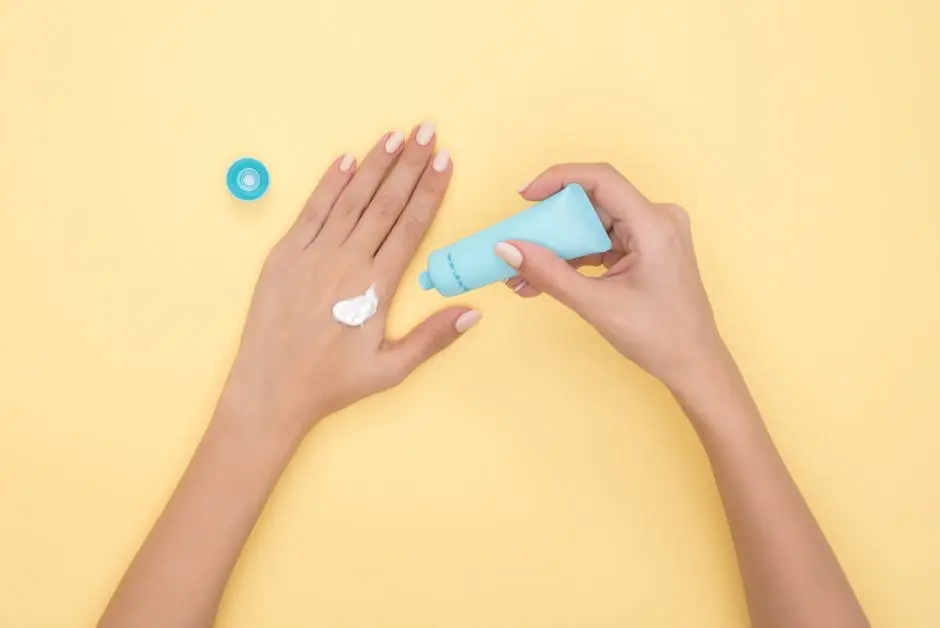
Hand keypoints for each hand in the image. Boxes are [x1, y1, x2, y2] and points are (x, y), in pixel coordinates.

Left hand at [221, 125, 480, 439]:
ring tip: (395, 136)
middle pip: (384, 203)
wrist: (270, 389)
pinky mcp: (284, 255)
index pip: (410, 226)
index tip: (445, 161)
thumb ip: (433, 338)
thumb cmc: (332, 383)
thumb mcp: (390, 369)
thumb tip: (474, 312)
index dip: (430, 191)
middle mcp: (346, 262)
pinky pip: (311, 211)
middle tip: (427, 131)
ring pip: (350, 199)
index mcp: (375, 286)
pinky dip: (329, 184)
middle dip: (409, 165)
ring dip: (374, 165)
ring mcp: (312, 254)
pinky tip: (345, 160)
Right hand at [498, 163, 725, 394]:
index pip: (601, 179)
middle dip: (552, 225)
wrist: (694, 365)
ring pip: (595, 226)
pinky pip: (603, 242)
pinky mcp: (648, 250)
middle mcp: (658, 220)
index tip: (525, 196)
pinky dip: (576, 259)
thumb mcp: (597, 304)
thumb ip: (549, 273)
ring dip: (559, 248)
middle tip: (519, 244)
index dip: (558, 179)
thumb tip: (508, 249)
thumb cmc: (661, 337)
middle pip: (593, 204)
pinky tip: (546, 279)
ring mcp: (655, 235)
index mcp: (655, 225)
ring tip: (523, 274)